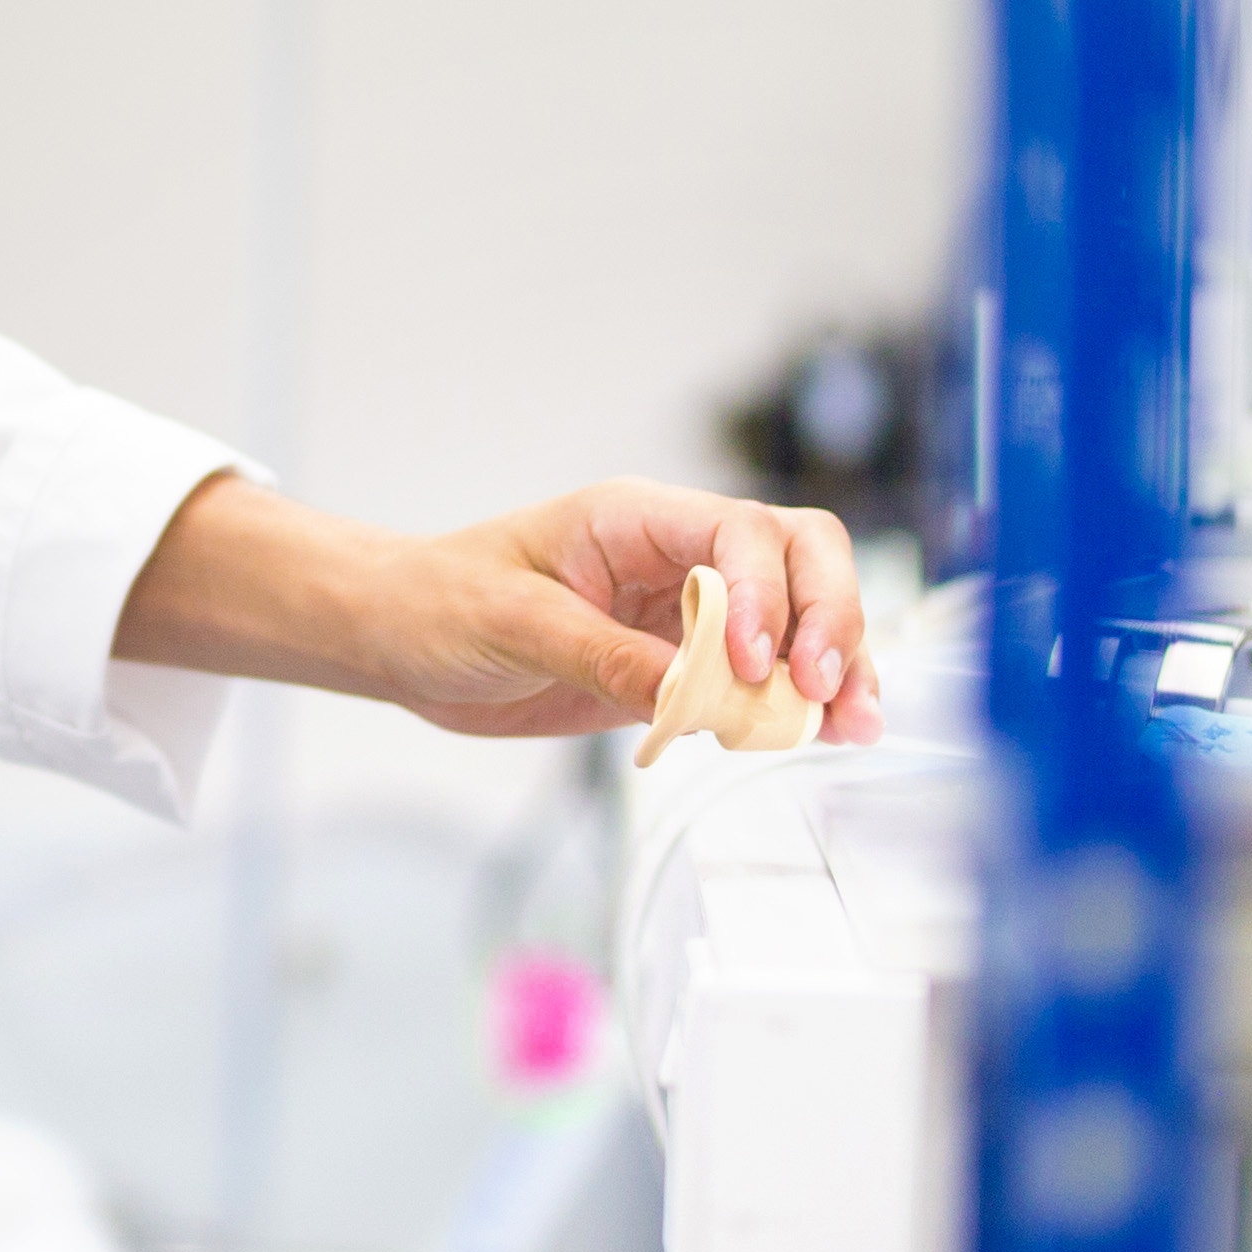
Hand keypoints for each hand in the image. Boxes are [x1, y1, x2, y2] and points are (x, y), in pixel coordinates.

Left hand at [111, 474, 885, 743]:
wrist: (399, 639)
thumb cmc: (439, 602)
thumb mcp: (513, 624)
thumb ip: (603, 656)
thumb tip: (686, 696)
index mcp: (639, 518)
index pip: (744, 534)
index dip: (770, 596)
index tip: (755, 666)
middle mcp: (677, 556)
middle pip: (799, 559)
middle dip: (828, 619)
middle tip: (820, 692)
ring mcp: (685, 611)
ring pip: (796, 618)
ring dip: (834, 665)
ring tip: (851, 724)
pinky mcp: (679, 667)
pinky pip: (756, 679)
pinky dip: (792, 704)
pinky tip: (818, 733)